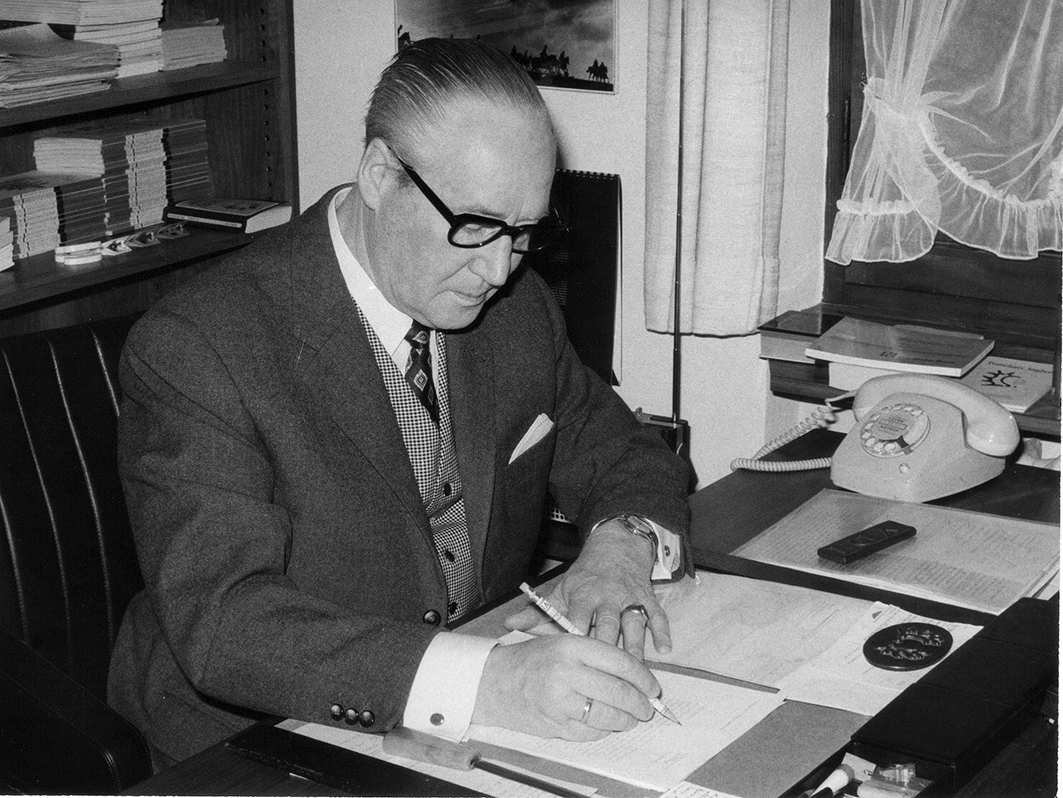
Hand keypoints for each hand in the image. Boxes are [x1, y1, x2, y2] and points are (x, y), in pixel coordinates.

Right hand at [470, 634, 657, 739]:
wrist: (493, 681)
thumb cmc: (531, 659)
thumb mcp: (561, 642)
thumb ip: (595, 654)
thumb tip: (636, 673)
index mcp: (572, 647)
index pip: (620, 663)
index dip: (643, 677)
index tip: (653, 687)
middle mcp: (567, 673)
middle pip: (618, 692)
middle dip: (640, 703)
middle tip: (647, 708)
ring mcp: (560, 702)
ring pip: (608, 716)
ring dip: (626, 720)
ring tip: (631, 718)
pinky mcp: (555, 725)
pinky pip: (591, 732)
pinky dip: (604, 731)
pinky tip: (607, 725)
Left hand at [504, 520, 671, 657]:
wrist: (616, 546)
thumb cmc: (585, 576)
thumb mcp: (561, 590)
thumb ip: (537, 612)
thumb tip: (508, 624)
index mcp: (582, 595)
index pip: (577, 619)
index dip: (575, 638)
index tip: (574, 661)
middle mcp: (606, 596)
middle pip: (607, 625)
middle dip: (608, 648)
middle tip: (609, 677)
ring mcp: (629, 597)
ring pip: (633, 623)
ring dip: (636, 647)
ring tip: (637, 672)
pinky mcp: (647, 597)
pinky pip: (657, 615)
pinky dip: (662, 631)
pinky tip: (665, 649)